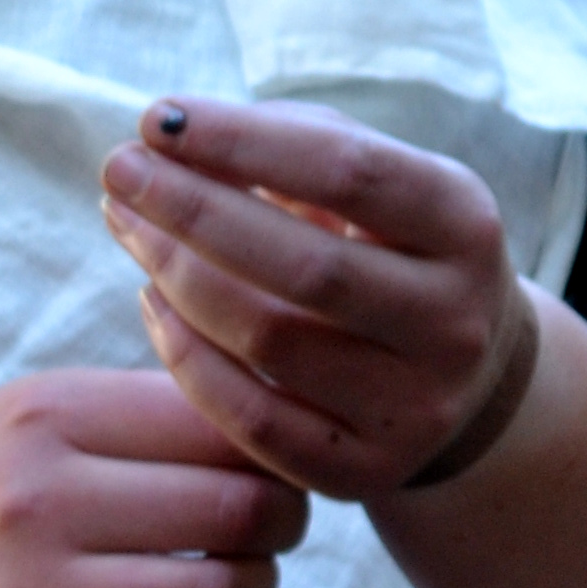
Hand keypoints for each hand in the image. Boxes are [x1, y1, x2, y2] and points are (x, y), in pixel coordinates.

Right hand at [0, 370, 308, 587]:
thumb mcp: (33, 419)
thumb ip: (149, 409)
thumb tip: (295, 417)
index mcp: (44, 416)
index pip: (223, 422)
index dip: (273, 449)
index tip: (267, 468)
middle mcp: (32, 501)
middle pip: (240, 509)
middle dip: (279, 523)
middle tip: (267, 531)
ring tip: (235, 586)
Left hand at [101, 99, 536, 501]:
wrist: (468, 380)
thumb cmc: (388, 249)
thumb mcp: (375, 188)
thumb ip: (290, 144)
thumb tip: (173, 133)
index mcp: (464, 226)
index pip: (348, 172)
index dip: (243, 141)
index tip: (156, 116)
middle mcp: (453, 320)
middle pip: (304, 265)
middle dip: (193, 210)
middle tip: (118, 170)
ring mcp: (414, 405)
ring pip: (268, 340)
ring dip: (176, 276)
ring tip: (127, 225)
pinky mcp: (364, 470)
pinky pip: (250, 417)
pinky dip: (185, 357)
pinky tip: (152, 303)